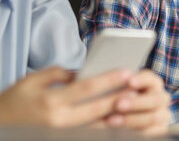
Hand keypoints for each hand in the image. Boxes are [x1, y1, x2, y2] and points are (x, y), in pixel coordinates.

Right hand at [0, 66, 129, 126]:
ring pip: (97, 127)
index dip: (109, 80)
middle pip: (98, 109)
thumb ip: (58, 74)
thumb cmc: (13, 103)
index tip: (127, 71)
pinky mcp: (64, 140)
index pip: (87, 88)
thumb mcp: (30, 82)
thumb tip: (83, 72)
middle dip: (120, 98)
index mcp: (51, 101)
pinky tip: (118, 122)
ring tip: (134, 106)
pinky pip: (90, 136)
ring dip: (117, 117)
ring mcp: (63, 135)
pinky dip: (105, 130)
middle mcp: (59, 122)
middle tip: (139, 89)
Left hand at [104, 70, 169, 135]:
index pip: (151, 79)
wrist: (123, 117)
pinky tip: (122, 130)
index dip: (142, 80)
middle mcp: (161, 98)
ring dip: (133, 119)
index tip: (129, 82)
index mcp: (153, 84)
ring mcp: (162, 114)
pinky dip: (138, 131)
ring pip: (154, 117)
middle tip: (118, 104)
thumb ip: (119, 91)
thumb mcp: (117, 92)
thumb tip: (116, 90)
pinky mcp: (160, 128)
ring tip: (111, 121)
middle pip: (156, 99)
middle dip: (137, 103)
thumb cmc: (118, 99)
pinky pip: (153, 131)